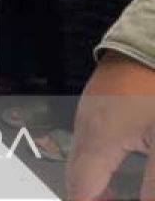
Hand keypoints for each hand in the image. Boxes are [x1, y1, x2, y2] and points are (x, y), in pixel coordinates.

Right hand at [66, 52, 154, 200]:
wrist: (152, 38)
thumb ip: (153, 184)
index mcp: (97, 139)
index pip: (81, 191)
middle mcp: (85, 126)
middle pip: (77, 176)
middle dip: (90, 198)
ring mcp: (89, 112)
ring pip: (83, 159)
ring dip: (96, 184)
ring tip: (117, 196)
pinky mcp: (99, 103)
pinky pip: (90, 143)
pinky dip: (99, 165)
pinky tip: (120, 169)